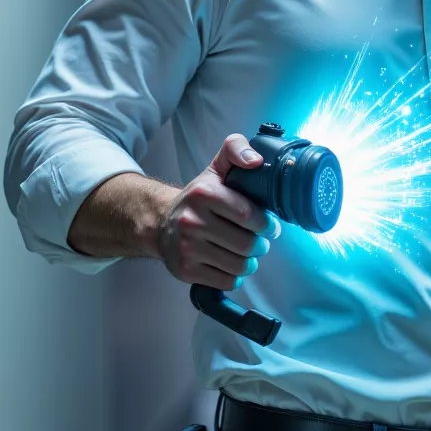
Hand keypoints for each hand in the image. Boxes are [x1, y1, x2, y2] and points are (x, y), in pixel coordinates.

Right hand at [155, 133, 280, 288]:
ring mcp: (187, 248)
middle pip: (246, 244)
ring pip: (238, 265)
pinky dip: (234, 276)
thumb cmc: (198, 198)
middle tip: (257, 241)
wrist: (160, 223)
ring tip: (245, 253)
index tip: (269, 227)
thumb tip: (257, 160)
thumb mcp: (216, 169)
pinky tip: (230, 264)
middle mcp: (192, 221)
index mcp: (203, 194)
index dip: (266, 224)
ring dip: (249, 262)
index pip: (248, 215)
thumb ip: (236, 150)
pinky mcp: (185, 270)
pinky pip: (226, 281)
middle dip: (259, 245)